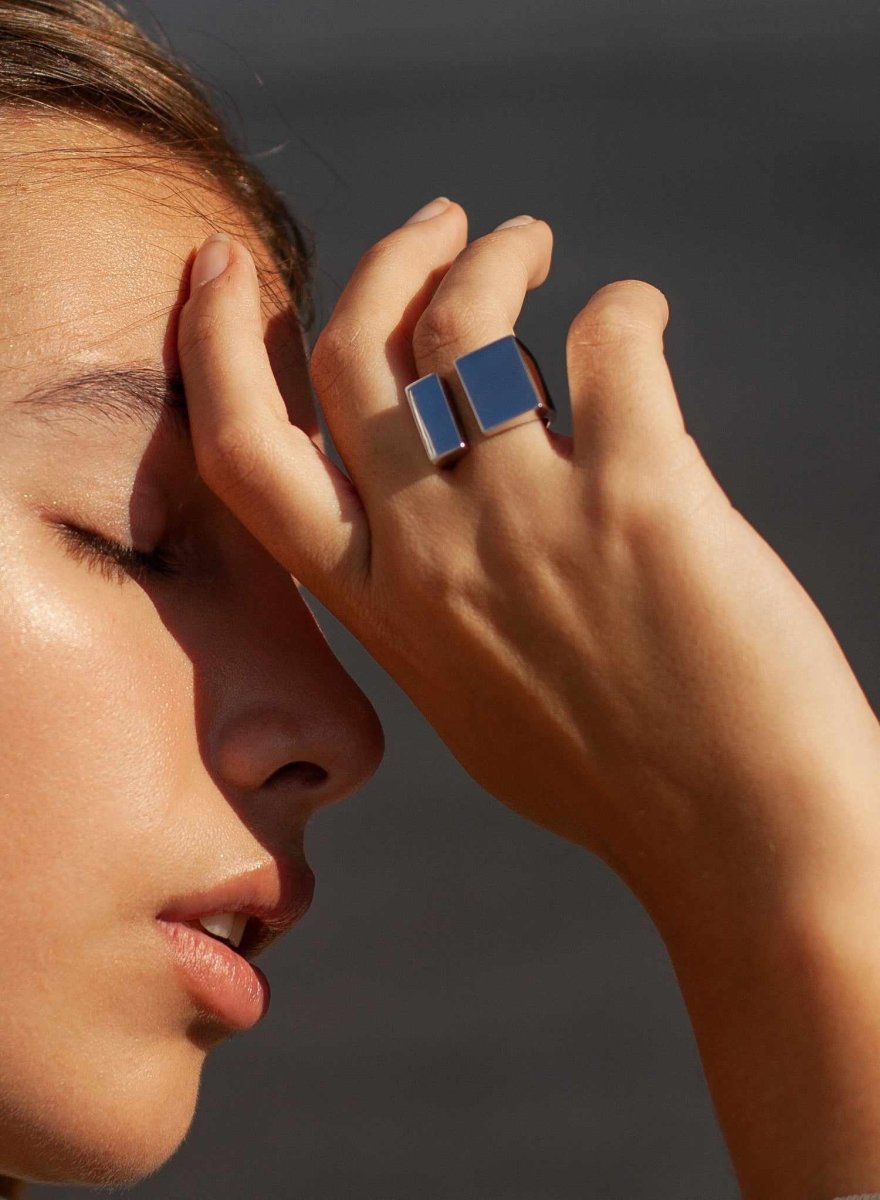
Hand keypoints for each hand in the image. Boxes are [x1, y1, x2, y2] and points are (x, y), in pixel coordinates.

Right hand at [177, 201, 879, 920]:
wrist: (738, 843)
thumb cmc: (614, 776)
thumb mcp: (470, 696)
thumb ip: (426, 602)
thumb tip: (442, 499)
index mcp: (380, 608)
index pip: (249, 459)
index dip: (218, 348)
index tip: (224, 270)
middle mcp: (430, 558)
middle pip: (349, 355)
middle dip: (384, 260)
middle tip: (442, 226)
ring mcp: (527, 526)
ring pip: (464, 326)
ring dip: (491, 256)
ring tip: (532, 246)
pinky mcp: (640, 498)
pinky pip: (607, 342)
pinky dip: (622, 307)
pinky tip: (638, 319)